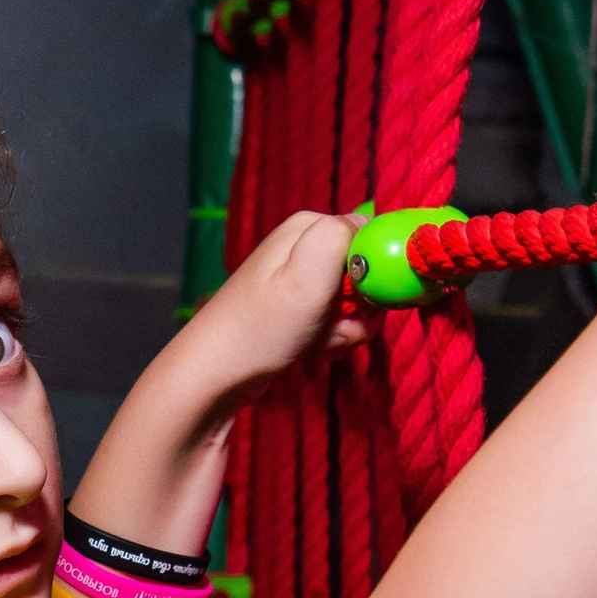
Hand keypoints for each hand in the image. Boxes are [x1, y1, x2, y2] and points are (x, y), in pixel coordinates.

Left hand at [70, 208, 370, 565]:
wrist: (213, 377)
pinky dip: (333, 340)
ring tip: (320, 339)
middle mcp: (305, 247)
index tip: (374, 297)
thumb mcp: (308, 273)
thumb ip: (343, 235)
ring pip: (357, 302)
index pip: (376, 234)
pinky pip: (338, 322)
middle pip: (370, 270)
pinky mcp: (299, 312)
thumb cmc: (259, 327)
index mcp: (310, 226)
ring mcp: (301, 281)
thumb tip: (370, 221)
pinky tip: (313, 350)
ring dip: (349, 327)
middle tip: (340, 324)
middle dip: (365, 304)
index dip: (383, 268)